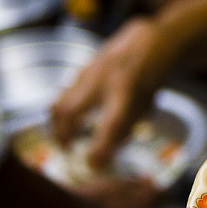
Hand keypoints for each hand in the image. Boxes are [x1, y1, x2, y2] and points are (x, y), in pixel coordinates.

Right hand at [52, 18, 174, 167]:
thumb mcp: (146, 108)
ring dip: (58, 124)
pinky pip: (64, 93)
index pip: (110, 125)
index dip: (99, 148)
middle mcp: (104, 80)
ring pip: (60, 100)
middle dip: (63, 135)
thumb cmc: (148, 79)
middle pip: (69, 111)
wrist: (147, 42)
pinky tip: (66, 119)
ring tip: (62, 138)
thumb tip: (101, 152)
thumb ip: (124, 129)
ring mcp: (90, 71)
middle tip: (66, 150)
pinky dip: (62, 110)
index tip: (93, 165)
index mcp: (126, 92)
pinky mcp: (82, 69)